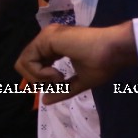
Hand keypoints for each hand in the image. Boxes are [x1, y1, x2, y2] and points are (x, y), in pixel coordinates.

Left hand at [15, 22, 136, 104]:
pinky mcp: (47, 38)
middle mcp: (49, 38)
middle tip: (58, 82)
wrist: (114, 51)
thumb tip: (44, 101)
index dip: (41, 79)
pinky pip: (28, 61)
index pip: (35, 63)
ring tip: (59, 79)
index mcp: (56, 46)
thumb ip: (62, 90)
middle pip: (24, 64)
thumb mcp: (80, 82)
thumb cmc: (102, 64)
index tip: (60, 83)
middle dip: (37, 80)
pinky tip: (57, 75)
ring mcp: (47, 36)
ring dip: (39, 77)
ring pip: (23, 63)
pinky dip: (40, 74)